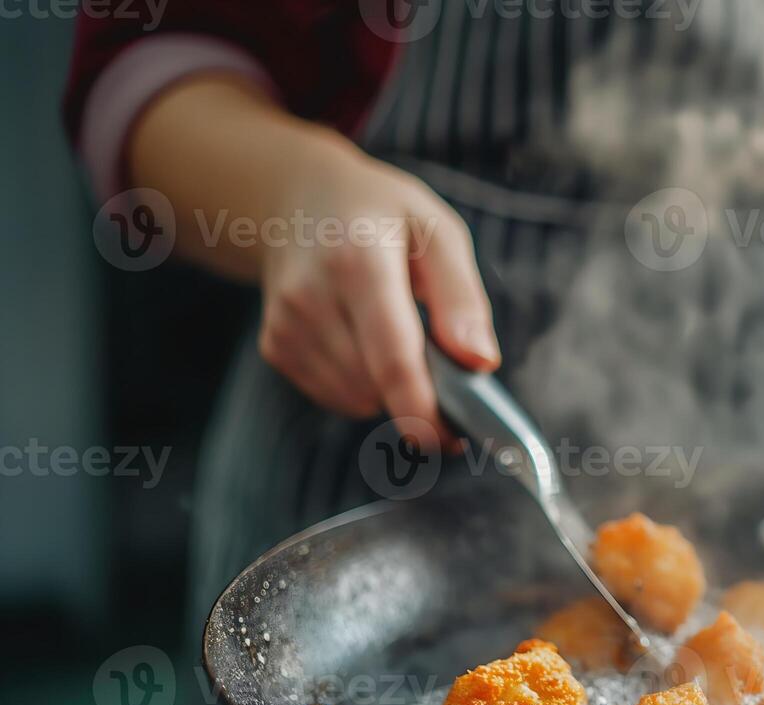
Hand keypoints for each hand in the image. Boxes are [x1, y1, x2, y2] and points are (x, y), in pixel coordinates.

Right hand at [258, 146, 496, 443]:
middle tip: (446, 366)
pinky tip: (366, 342)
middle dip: (420, 395)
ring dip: (391, 390)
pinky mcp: (274, 345)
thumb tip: (480, 363)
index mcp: (358, 259)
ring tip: (400, 339)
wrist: (296, 198)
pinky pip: (336, 396)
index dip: (422, 410)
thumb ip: (462, 299)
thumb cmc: (381, 213)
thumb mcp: (438, 232)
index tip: (451, 439)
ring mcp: (285, 323)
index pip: (391, 356)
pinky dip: (363, 386)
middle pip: (376, 385)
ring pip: (356, 398)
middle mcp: (311, 294)